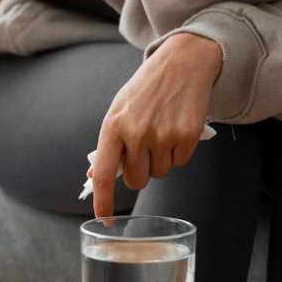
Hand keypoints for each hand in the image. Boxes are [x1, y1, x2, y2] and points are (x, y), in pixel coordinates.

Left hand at [88, 33, 222, 219]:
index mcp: (113, 125)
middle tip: (145, 147)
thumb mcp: (120, 109)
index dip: (102, 200)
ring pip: (160, 173)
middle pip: (137, 180)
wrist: (181, 62)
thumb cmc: (147, 88)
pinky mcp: (187, 136)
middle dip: (141, 171)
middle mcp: (136, 133)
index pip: (103, 174)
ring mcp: (163, 135)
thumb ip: (108, 143)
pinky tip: (178, 127)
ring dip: (161, 159)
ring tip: (163, 130)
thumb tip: (94, 177)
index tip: (103, 219)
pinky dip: (179, 151)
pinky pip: (181, 162)